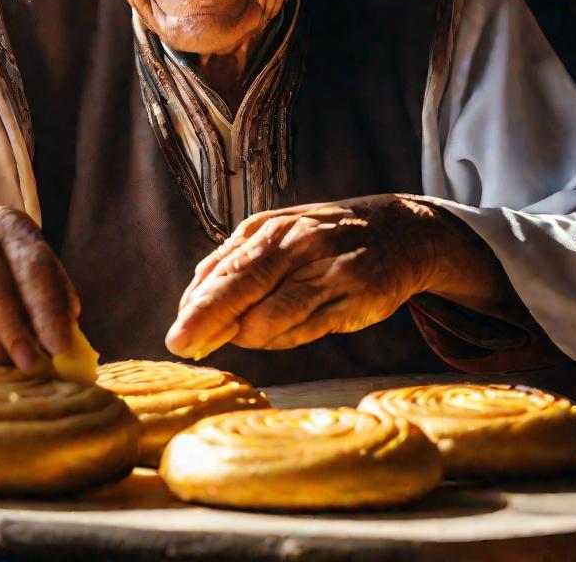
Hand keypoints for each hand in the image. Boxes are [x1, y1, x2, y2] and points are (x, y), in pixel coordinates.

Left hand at [166, 195, 447, 358]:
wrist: (399, 231)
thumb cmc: (323, 237)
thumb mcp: (277, 235)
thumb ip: (236, 263)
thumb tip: (192, 302)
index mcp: (268, 228)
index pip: (222, 270)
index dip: (195, 307)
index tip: (176, 336)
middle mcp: (295, 244)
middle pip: (240, 287)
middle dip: (205, 321)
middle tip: (179, 346)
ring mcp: (325, 269)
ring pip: (272, 315)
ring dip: (250, 335)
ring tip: (248, 336)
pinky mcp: (352, 296)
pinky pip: (305, 329)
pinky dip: (284, 338)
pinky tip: (280, 333)